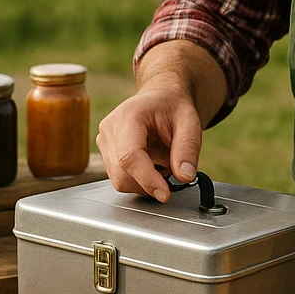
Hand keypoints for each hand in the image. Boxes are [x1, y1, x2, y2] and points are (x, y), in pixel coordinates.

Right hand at [96, 88, 202, 202]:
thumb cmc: (173, 107)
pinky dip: (141, 178)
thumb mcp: (190, 122)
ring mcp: (104, 142)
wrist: (161, 99)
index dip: (147, 179)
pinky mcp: (106, 154)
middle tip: (174, 170)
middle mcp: (109, 129)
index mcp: (128, 116)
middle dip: (150, 182)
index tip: (165, 194)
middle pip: (122, 173)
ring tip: (163, 158)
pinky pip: (122, 178)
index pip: (130, 156)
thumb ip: (188, 148)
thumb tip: (183, 176)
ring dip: (147, 180)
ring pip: (121, 180)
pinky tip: (153, 162)